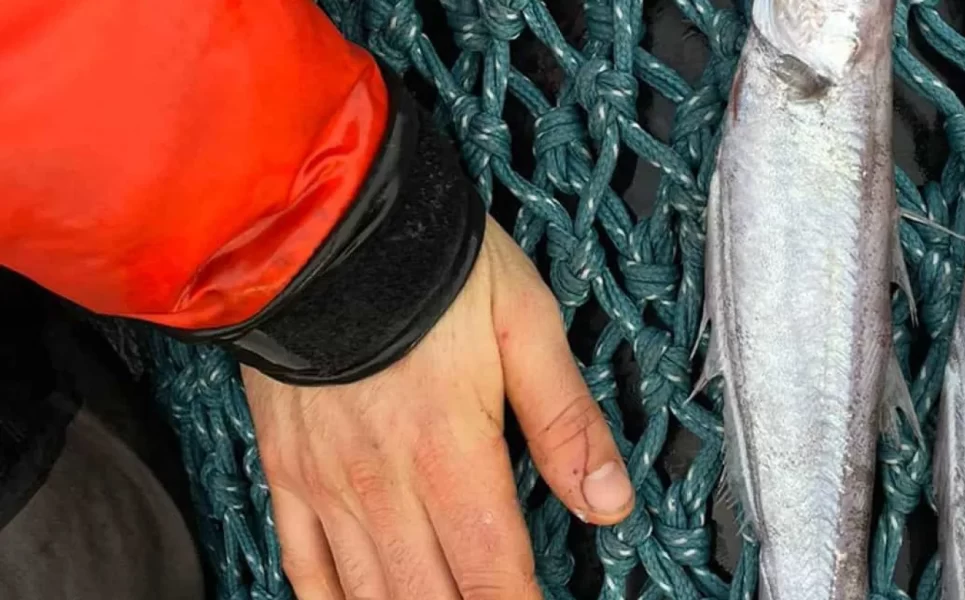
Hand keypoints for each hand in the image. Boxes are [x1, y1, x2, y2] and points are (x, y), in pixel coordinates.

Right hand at [243, 217, 634, 598]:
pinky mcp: (286, 470)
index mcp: (450, 454)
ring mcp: (326, 485)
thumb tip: (611, 503)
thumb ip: (567, 421)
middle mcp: (383, 486)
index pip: (495, 577)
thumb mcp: (525, 323)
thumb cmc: (429, 265)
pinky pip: (301, 564)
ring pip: (367, 596)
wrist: (318, 223)